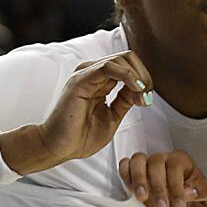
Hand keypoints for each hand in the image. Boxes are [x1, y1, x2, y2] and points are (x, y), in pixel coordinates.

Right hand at [0, 52, 152, 174]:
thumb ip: (125, 100)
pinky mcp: (81, 80)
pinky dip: (127, 76)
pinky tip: (135, 88)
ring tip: (142, 94)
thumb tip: (142, 89)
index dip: (143, 79)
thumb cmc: (81, 136)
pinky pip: (108, 67)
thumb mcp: (113, 116)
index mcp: (100, 79)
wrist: (59, 148)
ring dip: (138, 76)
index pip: (128, 65)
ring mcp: (85, 74)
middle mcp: (92, 72)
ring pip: (120, 59)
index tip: (147, 99)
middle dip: (143, 75)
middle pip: (127, 58)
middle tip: (147, 96)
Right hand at [118, 149, 206, 206]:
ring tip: (142, 198)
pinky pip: (125, 166)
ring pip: (138, 160)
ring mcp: (149, 169)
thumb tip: (190, 190)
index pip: (176, 165)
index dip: (176, 184)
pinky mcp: (136, 180)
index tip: (180, 205)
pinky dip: (125, 175)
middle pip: (155, 161)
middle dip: (158, 186)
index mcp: (185, 164)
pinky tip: (132, 191)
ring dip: (138, 179)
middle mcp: (166, 162)